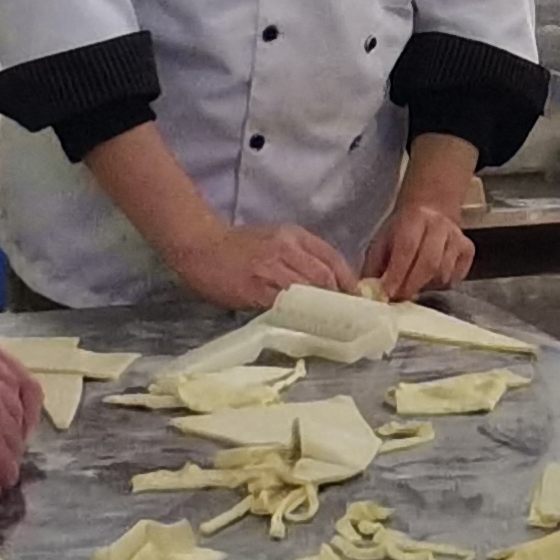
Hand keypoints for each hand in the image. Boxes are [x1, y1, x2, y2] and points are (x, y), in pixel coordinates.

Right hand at [171, 220, 353, 311]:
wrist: (202, 246)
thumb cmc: (238, 245)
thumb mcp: (274, 238)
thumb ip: (300, 255)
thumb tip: (328, 281)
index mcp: (293, 235)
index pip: (331, 257)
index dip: (349, 279)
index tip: (358, 297)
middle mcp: (285, 248)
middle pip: (325, 275)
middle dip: (340, 297)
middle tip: (348, 316)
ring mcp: (270, 269)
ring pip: (309, 289)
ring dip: (323, 308)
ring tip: (332, 323)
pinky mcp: (255, 289)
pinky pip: (285, 304)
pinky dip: (299, 315)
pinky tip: (305, 324)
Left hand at [354, 197, 476, 302]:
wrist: (430, 209)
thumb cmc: (402, 230)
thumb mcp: (382, 240)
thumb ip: (375, 266)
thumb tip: (369, 293)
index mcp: (415, 218)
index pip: (407, 248)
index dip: (397, 274)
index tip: (387, 293)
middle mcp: (439, 225)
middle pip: (429, 262)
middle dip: (411, 285)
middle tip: (398, 298)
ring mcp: (457, 237)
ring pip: (443, 273)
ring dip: (425, 286)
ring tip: (412, 285)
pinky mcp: (468, 250)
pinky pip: (455, 277)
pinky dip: (441, 285)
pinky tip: (430, 280)